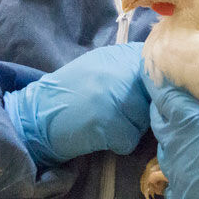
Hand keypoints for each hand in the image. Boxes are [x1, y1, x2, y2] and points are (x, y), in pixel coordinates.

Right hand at [4, 42, 149, 166]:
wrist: (37, 114)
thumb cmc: (72, 93)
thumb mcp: (100, 67)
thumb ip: (130, 68)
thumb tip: (161, 81)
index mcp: (119, 54)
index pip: (157, 70)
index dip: (154, 87)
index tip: (141, 96)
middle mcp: (119, 71)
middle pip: (154, 98)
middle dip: (143, 110)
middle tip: (120, 114)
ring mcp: (114, 96)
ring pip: (145, 120)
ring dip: (131, 128)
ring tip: (108, 123)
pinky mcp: (107, 123)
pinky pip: (130, 140)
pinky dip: (118, 144)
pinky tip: (101, 136)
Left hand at [143, 55, 198, 198]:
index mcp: (189, 123)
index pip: (166, 97)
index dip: (164, 84)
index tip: (161, 73)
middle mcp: (175, 147)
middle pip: (160, 121)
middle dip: (164, 108)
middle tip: (173, 100)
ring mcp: (176, 175)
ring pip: (163, 150)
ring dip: (171, 139)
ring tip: (183, 133)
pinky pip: (171, 182)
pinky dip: (177, 172)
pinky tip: (189, 170)